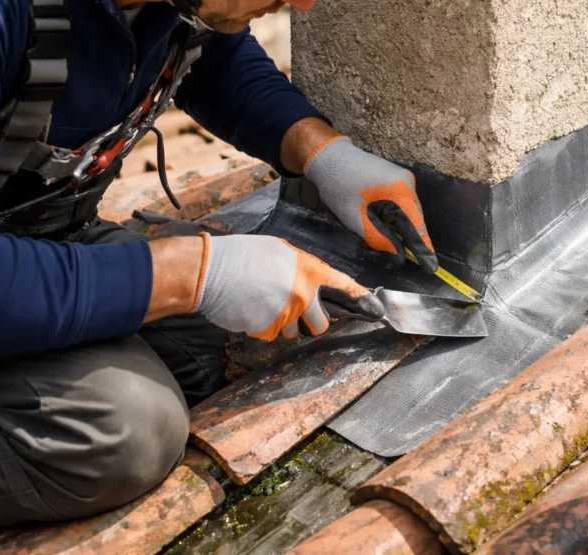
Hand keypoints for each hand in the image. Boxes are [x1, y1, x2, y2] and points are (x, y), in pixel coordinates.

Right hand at [192, 232, 383, 338]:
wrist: (210, 270)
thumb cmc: (242, 256)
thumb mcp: (279, 252)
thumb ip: (301, 270)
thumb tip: (312, 282)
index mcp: (309, 270)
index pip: (344, 287)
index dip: (362, 300)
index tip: (377, 310)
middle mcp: (304, 293)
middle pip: (320, 323)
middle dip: (308, 322)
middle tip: (288, 307)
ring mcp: (288, 313)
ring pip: (293, 331)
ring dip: (281, 323)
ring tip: (260, 301)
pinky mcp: (270, 328)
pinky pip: (271, 334)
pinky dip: (260, 326)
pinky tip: (249, 309)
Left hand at [303, 136, 437, 272]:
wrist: (329, 157)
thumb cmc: (340, 188)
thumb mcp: (357, 220)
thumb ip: (380, 240)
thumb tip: (399, 257)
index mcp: (401, 192)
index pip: (417, 227)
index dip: (424, 249)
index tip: (431, 268)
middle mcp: (408, 183)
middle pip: (415, 219)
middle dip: (409, 240)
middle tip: (404, 260)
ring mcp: (404, 178)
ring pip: (408, 212)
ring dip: (400, 228)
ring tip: (386, 240)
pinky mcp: (397, 178)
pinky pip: (402, 203)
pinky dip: (395, 217)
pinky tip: (380, 223)